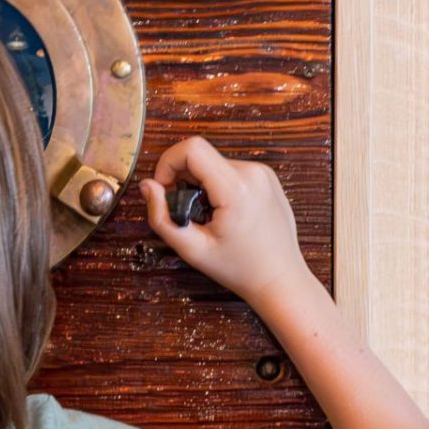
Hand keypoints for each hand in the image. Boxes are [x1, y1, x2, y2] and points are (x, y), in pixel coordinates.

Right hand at [141, 137, 307, 303]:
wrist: (280, 279)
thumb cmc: (241, 269)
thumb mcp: (193, 250)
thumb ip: (162, 217)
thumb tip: (148, 186)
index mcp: (237, 189)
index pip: (192, 149)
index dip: (168, 163)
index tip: (165, 188)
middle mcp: (254, 174)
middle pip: (202, 155)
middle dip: (184, 178)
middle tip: (186, 209)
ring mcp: (264, 174)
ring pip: (215, 163)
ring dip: (202, 183)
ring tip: (207, 215)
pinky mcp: (268, 178)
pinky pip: (232, 170)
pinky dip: (219, 185)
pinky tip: (224, 213)